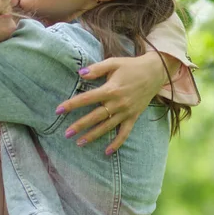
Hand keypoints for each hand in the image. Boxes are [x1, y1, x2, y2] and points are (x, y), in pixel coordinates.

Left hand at [58, 52, 178, 154]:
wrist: (155, 72)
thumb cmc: (131, 66)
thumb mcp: (113, 63)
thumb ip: (96, 69)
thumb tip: (80, 73)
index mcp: (111, 89)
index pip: (87, 98)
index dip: (72, 104)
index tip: (58, 110)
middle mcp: (118, 103)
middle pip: (95, 116)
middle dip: (80, 125)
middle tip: (66, 133)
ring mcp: (126, 112)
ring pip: (107, 127)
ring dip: (93, 136)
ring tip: (79, 143)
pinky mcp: (133, 117)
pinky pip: (125, 133)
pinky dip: (117, 143)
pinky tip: (107, 152)